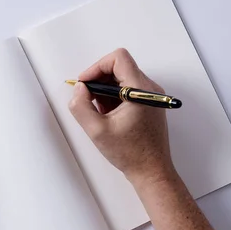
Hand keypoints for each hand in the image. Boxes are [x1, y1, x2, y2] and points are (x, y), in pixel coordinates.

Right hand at [69, 48, 174, 184]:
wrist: (151, 171)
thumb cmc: (130, 153)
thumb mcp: (97, 131)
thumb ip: (81, 106)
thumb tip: (79, 89)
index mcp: (140, 90)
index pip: (118, 58)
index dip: (97, 67)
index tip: (84, 84)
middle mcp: (149, 88)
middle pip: (119, 67)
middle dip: (98, 80)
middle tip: (86, 99)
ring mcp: (151, 96)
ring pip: (122, 79)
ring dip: (104, 90)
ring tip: (97, 111)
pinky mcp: (149, 104)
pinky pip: (127, 90)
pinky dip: (113, 97)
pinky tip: (107, 116)